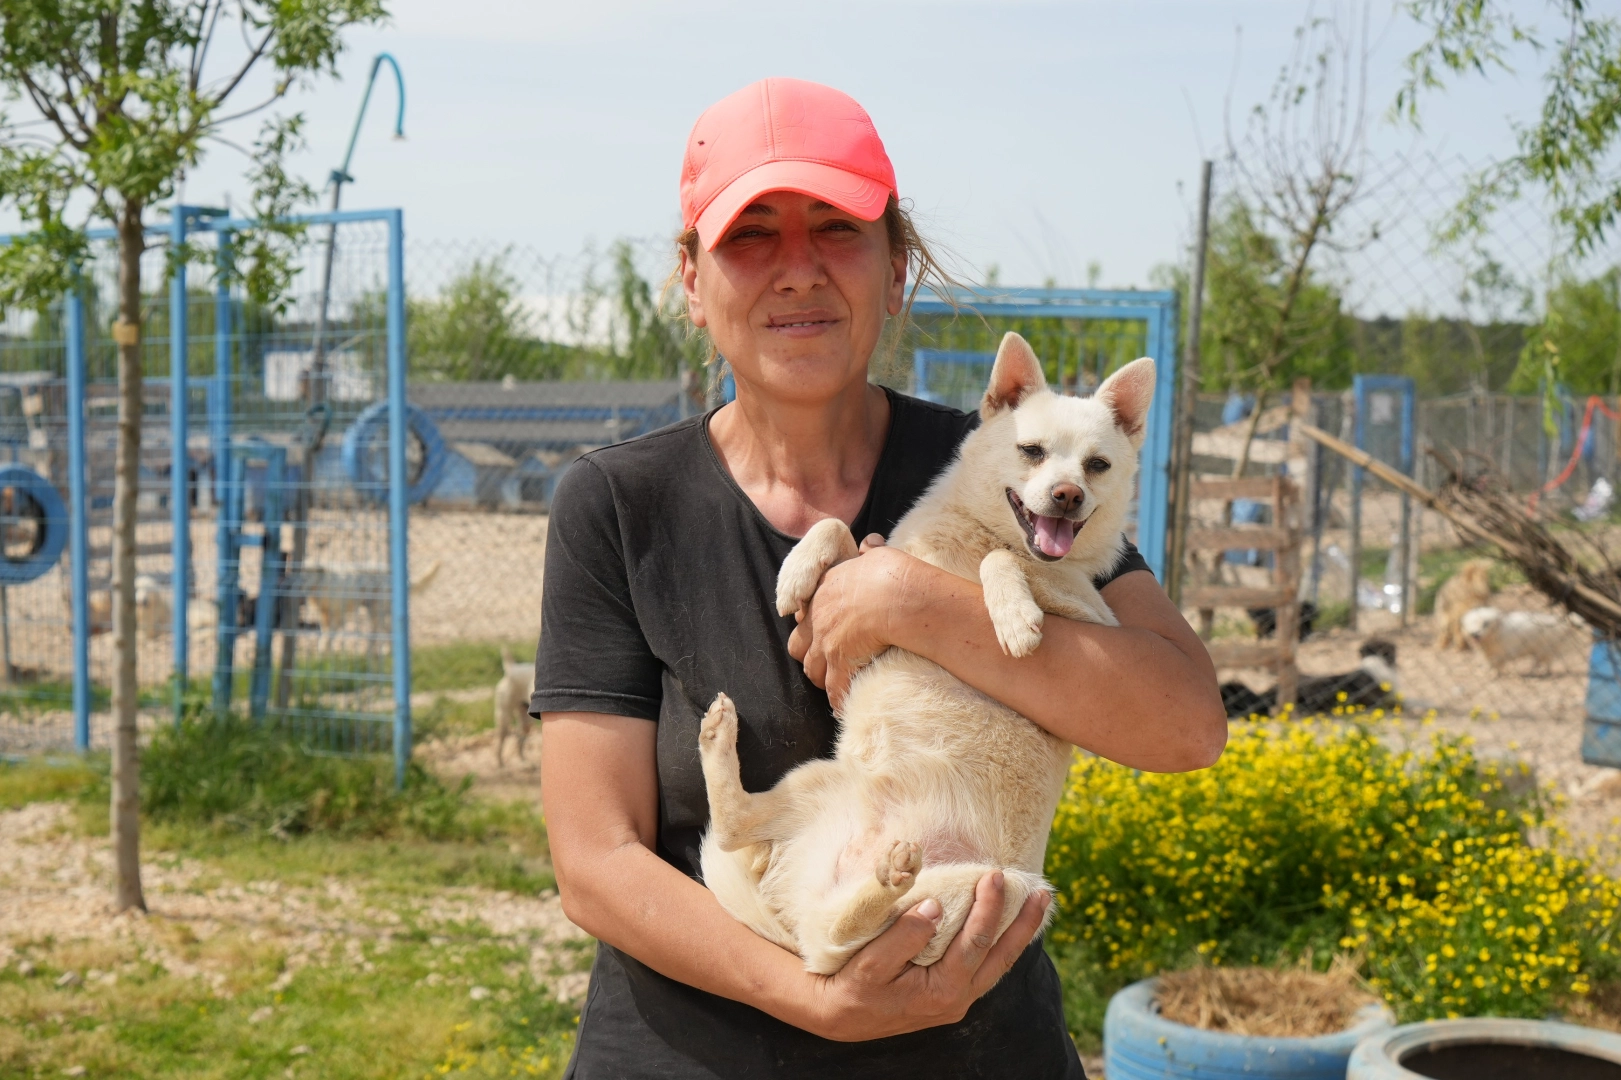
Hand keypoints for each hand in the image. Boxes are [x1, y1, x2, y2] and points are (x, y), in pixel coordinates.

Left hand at [788, 534, 908, 707]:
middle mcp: (818, 619)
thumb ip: (869, 553)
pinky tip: (844, 708)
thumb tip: (871, 543)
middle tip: (826, 663)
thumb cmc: (890, 572)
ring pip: (812, 671)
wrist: (897, 595)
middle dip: (810, 655)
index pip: (805, 614)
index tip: (822, 633)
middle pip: (799, 646)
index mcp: (823, 592)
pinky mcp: (840, 663)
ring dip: (823, 679)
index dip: (812, 626)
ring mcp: (827, 644)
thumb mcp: (874, 555)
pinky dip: (839, 701)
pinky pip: (835, 690)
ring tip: (835, 687)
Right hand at [803, 871, 1051, 1041]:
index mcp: (942, 991)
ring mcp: (958, 999)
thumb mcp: (871, 962)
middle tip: (1041, 891)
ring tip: (1039, 905)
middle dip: (1023, 923)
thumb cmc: (853, 987)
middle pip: (1001, 957)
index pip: (976, 943)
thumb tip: (936, 906)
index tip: (994, 875)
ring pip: (999, 964)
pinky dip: (1003, 944)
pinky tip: (1011, 927)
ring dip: (1020, 934)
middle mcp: (958, 999)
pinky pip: (986, 967)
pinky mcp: (952, 994)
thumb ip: (905, 934)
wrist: (841, 1017)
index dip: (989, 908)